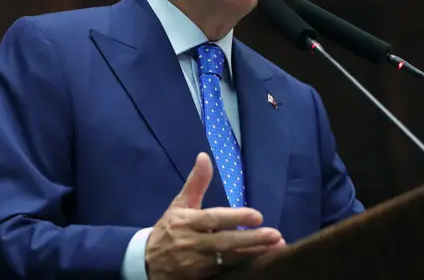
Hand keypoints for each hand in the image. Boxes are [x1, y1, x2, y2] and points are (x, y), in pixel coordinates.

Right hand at [144, 153, 285, 279]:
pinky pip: (224, 272)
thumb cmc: (170, 228)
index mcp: (186, 222)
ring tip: (275, 248)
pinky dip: (242, 268)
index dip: (235, 217)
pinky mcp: (201, 278)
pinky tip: (259, 263)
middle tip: (275, 235)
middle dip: (251, 239)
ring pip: (228, 260)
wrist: (148, 262)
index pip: (213, 219)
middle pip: (224, 242)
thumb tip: (204, 156)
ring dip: (253, 255)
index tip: (258, 215)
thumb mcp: (179, 204)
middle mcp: (191, 243)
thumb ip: (196, 182)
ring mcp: (196, 264)